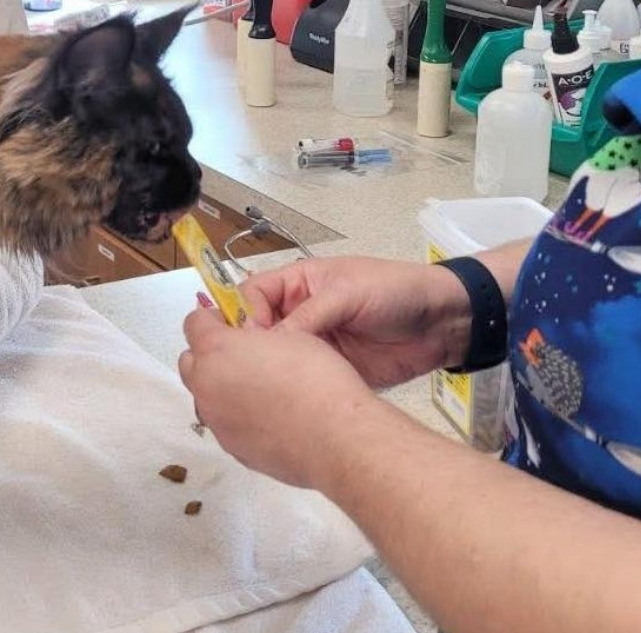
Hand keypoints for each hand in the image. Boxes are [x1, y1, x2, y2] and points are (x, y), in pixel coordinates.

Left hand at [179, 308, 374, 487]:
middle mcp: (207, 386)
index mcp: (216, 350)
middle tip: (244, 355)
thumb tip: (245, 342)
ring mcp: (217, 422)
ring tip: (259, 388)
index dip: (214, 320)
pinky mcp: (232, 449)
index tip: (237, 325)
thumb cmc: (316, 376)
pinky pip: (224, 424)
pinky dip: (236, 416)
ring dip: (220, 387)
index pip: (194, 323)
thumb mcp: (289, 335)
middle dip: (209, 354)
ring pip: (205, 396)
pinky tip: (269, 417)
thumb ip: (253, 337)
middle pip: (190, 362)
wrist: (337, 438)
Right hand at [239, 255, 471, 386]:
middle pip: (258, 331)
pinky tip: (285, 404)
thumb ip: (308, 315)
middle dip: (251, 349)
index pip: (252, 295)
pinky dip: (293, 391)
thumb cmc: (393, 291)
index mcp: (297, 284)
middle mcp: (299, 314)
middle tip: (251, 372)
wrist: (442, 323)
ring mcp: (314, 345)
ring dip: (270, 372)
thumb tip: (268, 341)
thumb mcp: (347, 293)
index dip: (245, 316)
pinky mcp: (330, 372)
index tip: (253, 341)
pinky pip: (302, 381)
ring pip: (277, 359)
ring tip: (264, 392)